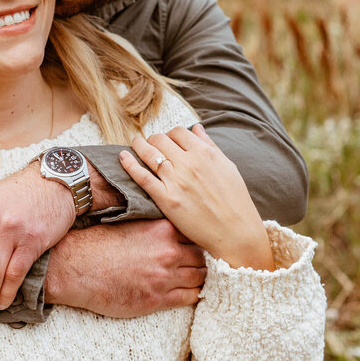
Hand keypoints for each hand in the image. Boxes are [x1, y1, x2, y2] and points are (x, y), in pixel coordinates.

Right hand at [45, 219, 206, 316]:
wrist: (77, 268)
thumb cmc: (100, 244)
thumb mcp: (132, 224)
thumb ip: (155, 227)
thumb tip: (170, 228)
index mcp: (162, 230)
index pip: (195, 233)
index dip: (197, 239)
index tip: (198, 243)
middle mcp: (168, 252)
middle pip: (202, 256)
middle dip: (201, 259)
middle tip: (200, 263)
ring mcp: (164, 277)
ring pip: (200, 277)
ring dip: (200, 278)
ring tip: (197, 278)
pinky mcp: (157, 299)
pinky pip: (190, 297)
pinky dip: (194, 295)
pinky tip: (190, 292)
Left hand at [120, 125, 273, 270]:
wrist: (236, 232)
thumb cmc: (235, 200)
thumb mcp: (227, 166)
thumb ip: (210, 145)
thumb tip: (196, 128)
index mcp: (205, 153)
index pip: (178, 132)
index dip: (170, 134)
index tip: (168, 140)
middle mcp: (189, 163)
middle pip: (160, 139)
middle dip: (154, 139)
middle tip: (151, 144)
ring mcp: (176, 181)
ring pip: (148, 153)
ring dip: (138, 145)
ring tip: (135, 143)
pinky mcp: (166, 199)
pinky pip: (142, 176)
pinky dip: (129, 164)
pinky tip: (123, 157)